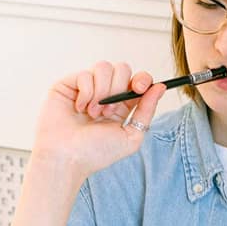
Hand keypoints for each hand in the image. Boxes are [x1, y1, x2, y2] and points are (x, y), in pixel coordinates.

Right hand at [32, 61, 167, 181]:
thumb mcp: (130, 136)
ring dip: (101, 92)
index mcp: (121, 106)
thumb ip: (147, 111)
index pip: (137, 80)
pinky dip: (85, 92)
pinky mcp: (68, 84)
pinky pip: (85, 74)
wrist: (66, 158)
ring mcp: (85, 88)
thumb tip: (160, 86)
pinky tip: (78, 108)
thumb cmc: (95, 153)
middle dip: (118, 89)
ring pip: (104, 67)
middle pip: (122, 69)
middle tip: (108, 112)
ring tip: (92, 113)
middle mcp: (104, 94)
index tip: (140, 88)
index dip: (142, 79)